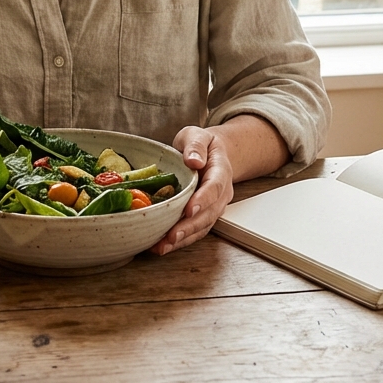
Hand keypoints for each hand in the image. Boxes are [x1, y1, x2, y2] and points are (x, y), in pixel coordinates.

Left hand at [151, 125, 233, 255]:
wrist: (210, 153)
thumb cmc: (201, 145)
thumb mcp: (197, 135)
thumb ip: (196, 145)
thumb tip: (194, 160)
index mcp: (220, 171)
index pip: (215, 187)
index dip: (203, 200)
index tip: (189, 209)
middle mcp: (221, 193)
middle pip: (209, 214)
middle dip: (190, 227)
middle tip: (172, 236)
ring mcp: (213, 207)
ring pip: (202, 227)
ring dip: (183, 239)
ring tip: (162, 247)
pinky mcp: (203, 216)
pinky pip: (194, 231)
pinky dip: (180, 241)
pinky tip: (161, 247)